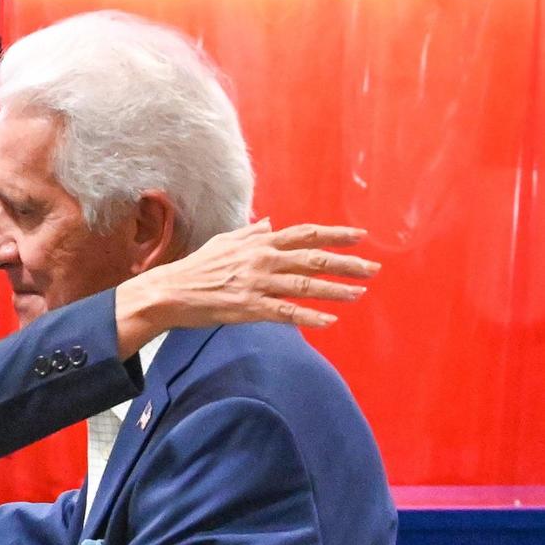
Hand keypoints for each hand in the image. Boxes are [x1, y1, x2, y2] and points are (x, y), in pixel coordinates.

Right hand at [116, 219, 379, 350]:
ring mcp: (258, 283)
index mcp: (260, 242)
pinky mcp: (249, 308)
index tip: (360, 237)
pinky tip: (329, 320)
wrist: (171, 292)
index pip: (306, 234)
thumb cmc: (197, 268)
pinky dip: (309, 316)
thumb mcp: (225, 241)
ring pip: (305, 285)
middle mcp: (263, 259)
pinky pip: (286, 312)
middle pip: (314, 258)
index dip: (335, 235)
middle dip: (347, 263)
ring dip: (335, 290)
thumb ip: (251, 233)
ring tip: (359, 293)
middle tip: (372, 269)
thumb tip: (270, 223)